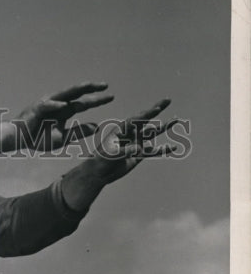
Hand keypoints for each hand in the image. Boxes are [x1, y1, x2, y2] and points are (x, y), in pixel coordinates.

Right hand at [0, 82, 114, 154]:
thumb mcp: (63, 137)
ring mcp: (48, 104)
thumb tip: (97, 127)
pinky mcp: (37, 108)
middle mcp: (58, 104)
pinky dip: (55, 106)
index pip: (83, 103)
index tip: (111, 96)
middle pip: (77, 94)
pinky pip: (48, 106)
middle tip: (105, 86)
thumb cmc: (38, 138)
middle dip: (91, 89)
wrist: (19, 140)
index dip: (97, 100)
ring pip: (65, 94)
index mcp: (64, 110)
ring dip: (76, 89)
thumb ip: (79, 132)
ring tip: (88, 85)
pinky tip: (64, 106)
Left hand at [60, 99, 178, 210]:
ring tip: (176, 119)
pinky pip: (153, 151)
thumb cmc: (100, 161)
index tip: (157, 108)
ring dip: (164, 127)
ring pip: (152, 133)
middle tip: (168, 100)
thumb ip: (125, 150)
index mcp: (121, 129)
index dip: (147, 114)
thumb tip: (138, 148)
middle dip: (156, 110)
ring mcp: (135, 143)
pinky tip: (174, 148)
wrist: (98, 173)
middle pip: (146, 120)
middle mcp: (130, 133)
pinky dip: (163, 150)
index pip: (136, 119)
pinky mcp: (139, 154)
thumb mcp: (111, 155)